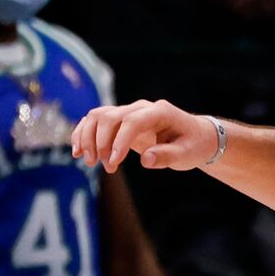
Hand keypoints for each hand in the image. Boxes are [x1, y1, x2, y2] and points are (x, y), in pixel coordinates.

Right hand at [74, 100, 218, 174]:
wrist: (196, 137)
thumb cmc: (194, 145)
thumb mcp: (188, 154)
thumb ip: (168, 156)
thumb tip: (145, 160)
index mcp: (159, 112)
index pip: (132, 121)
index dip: (119, 141)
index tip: (113, 162)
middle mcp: (141, 108)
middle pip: (110, 116)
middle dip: (101, 142)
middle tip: (104, 167)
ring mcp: (129, 112)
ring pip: (98, 116)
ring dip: (88, 138)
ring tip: (89, 161)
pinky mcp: (121, 121)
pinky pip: (96, 122)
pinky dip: (84, 134)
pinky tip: (78, 151)